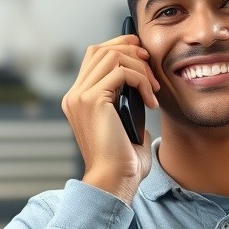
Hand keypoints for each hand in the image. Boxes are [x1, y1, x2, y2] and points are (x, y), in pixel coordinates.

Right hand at [61, 34, 159, 204]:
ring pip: (112, 56)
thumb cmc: (124, 160)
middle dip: (130, 49)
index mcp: (79, 99)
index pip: (94, 56)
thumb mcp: (126, 124)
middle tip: (151, 66)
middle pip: (100, 49)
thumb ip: (127, 101)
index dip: (120, 47)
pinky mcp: (92, 100)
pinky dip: (142, 81)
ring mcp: (80, 96)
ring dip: (139, 67)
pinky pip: (122, 72)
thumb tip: (143, 83)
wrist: (114, 182)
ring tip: (153, 89)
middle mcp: (74, 95)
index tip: (144, 57)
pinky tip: (150, 101)